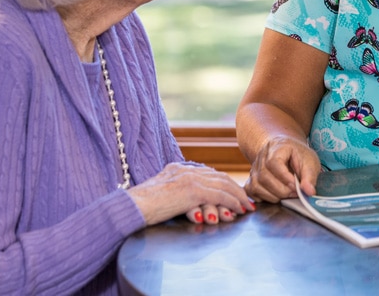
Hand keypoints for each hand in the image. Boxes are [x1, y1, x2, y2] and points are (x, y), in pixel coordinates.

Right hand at [127, 162, 254, 225]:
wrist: (130, 207)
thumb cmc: (140, 206)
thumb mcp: (160, 194)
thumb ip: (174, 193)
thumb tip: (187, 203)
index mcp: (178, 168)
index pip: (208, 173)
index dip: (223, 182)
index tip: (234, 191)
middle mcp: (186, 170)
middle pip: (218, 177)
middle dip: (235, 189)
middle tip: (247, 199)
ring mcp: (190, 179)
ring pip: (223, 185)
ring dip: (237, 196)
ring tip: (247, 206)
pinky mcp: (192, 191)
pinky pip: (219, 196)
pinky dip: (232, 202)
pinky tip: (238, 209)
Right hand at [244, 135, 320, 202]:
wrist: (286, 151)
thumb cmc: (298, 155)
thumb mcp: (310, 162)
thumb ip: (310, 177)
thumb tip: (309, 192)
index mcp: (277, 147)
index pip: (273, 162)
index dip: (285, 177)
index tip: (296, 185)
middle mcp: (261, 157)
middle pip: (264, 176)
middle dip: (281, 190)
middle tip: (295, 193)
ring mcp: (254, 168)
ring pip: (256, 186)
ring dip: (274, 196)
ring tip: (287, 194)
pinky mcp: (251, 179)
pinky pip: (251, 191)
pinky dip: (263, 197)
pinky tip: (276, 195)